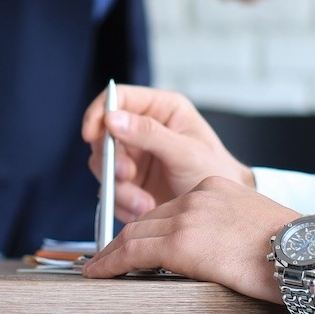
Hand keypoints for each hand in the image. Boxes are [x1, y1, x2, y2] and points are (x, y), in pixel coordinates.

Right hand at [80, 84, 251, 219]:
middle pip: (104, 135)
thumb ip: (150, 134)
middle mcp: (143, 129)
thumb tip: (112, 118)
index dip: (99, 112)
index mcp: (160, 109)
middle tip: (126, 176)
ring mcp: (135, 156)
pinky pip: (110, 191)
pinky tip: (143, 209)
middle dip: (112, 160)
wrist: (222, 215)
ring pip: (103, 166)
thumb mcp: (186, 151)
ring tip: (144, 204)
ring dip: (119, 188)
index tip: (92, 133)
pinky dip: (122, 203)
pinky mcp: (130, 182)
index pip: (118, 98)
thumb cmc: (216, 171)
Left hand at [82, 176, 298, 303]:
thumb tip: (217, 252)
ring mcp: (188, 216)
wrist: (307, 254)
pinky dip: (110, 263)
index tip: (135, 241)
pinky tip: (100, 273)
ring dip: (113, 252)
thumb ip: (228, 228)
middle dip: (125, 239)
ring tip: (98, 269)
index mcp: (216, 187)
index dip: (149, 227)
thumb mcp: (256, 224)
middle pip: (149, 217)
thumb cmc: (295, 249)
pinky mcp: (181, 242)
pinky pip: (133, 252)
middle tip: (107, 257)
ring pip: (136, 233)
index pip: (170, 207)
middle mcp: (198, 194)